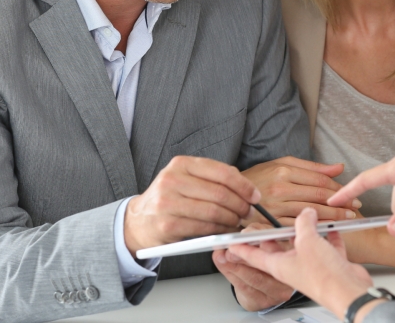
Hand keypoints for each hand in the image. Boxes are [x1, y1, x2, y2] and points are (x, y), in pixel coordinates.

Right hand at [123, 156, 259, 255]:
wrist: (139, 220)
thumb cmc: (170, 199)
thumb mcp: (187, 179)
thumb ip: (213, 179)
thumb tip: (248, 190)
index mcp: (181, 164)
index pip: (222, 172)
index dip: (244, 186)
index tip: (255, 196)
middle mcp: (172, 180)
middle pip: (220, 193)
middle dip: (241, 205)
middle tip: (249, 212)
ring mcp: (168, 202)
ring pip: (214, 211)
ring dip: (232, 219)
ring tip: (238, 222)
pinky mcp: (167, 224)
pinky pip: (203, 228)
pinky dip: (219, 231)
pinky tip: (225, 230)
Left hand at [227, 208, 372, 317]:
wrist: (350, 291)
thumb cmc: (324, 276)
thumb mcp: (307, 242)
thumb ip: (304, 224)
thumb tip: (306, 214)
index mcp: (281, 266)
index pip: (254, 256)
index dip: (241, 249)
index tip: (228, 246)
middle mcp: (295, 266)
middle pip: (279, 248)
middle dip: (273, 236)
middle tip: (263, 225)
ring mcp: (313, 267)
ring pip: (304, 246)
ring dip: (306, 232)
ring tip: (306, 219)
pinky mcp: (331, 266)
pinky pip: (328, 247)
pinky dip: (330, 237)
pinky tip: (332, 229)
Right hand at [241, 156, 361, 221]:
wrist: (230, 193)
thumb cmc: (258, 177)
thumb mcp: (283, 164)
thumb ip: (313, 167)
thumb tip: (339, 168)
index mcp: (285, 170)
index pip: (320, 180)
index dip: (339, 188)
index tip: (351, 194)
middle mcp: (281, 188)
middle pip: (318, 196)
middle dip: (340, 203)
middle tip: (355, 208)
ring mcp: (275, 206)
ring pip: (311, 213)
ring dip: (332, 217)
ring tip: (347, 219)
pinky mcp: (270, 222)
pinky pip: (297, 226)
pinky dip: (313, 228)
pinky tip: (325, 229)